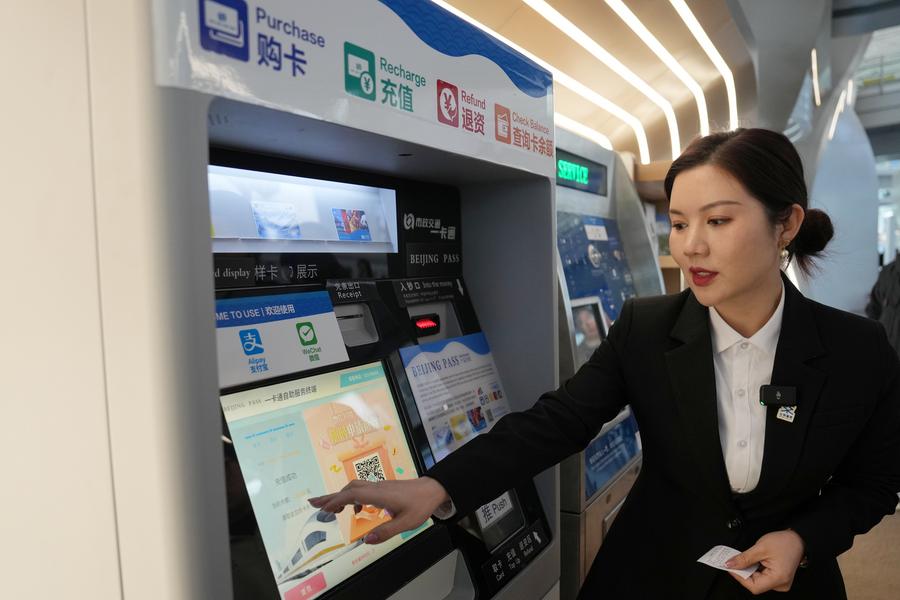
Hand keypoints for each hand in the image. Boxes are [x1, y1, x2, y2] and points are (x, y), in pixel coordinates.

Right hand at [308, 476, 449, 544]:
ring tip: (331, 508)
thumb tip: (365, 540)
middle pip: (349, 489)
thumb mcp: (405, 523)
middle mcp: (377, 488)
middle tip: (314, 503)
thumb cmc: (420, 504)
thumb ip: (385, 532)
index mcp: (380, 495)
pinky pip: (363, 490)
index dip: (335, 501)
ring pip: (355, 487)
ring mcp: (379, 486)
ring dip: (341, 496)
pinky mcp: (383, 488)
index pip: (352, 496)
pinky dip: (353, 497)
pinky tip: (356, 510)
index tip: (321, 507)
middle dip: (331, 496)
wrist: (433, 489)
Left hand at [726, 530, 805, 593]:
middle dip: (743, 572)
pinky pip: (762, 577)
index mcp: (778, 578)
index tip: (730, 567)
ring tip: (749, 558)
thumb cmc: (785, 542)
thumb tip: (730, 564)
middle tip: (735, 560)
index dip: (740, 577)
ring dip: (749, 570)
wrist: (798, 539)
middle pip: (755, 584)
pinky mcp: (778, 578)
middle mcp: (781, 584)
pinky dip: (755, 570)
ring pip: (758, 581)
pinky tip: (755, 561)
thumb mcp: (760, 548)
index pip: (754, 586)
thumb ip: (744, 558)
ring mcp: (780, 582)